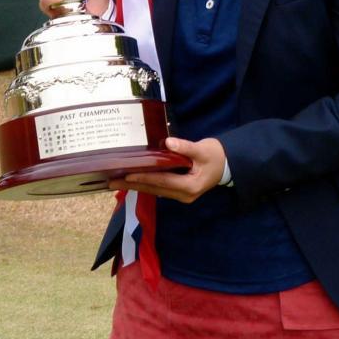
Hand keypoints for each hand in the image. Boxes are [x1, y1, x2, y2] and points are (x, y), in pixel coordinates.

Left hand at [108, 137, 225, 202]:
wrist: (227, 164)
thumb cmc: (216, 156)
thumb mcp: (203, 149)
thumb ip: (185, 147)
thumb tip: (168, 142)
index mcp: (190, 187)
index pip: (162, 182)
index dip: (145, 177)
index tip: (128, 174)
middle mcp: (184, 195)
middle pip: (155, 189)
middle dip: (133, 185)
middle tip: (112, 182)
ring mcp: (181, 195)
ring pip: (155, 190)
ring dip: (137, 186)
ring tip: (117, 182)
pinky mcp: (179, 191)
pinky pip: (159, 188)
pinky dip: (146, 184)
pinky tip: (133, 180)